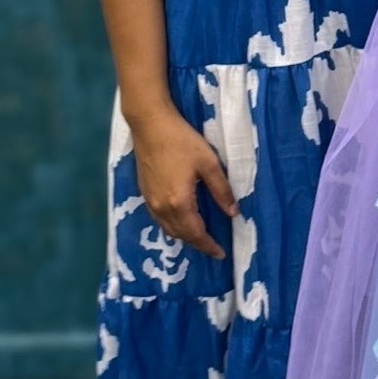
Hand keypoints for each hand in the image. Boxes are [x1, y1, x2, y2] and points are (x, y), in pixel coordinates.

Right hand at [128, 107, 238, 258]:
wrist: (149, 124)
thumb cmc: (181, 141)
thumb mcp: (208, 163)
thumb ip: (221, 190)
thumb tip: (233, 213)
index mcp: (179, 202)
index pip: (196, 233)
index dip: (208, 246)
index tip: (220, 254)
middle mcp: (161, 207)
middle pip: (180, 235)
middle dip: (197, 244)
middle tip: (213, 248)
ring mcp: (150, 201)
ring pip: (167, 229)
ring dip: (184, 236)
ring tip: (199, 237)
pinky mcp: (144, 193)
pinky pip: (159, 219)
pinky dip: (171, 226)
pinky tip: (180, 221)